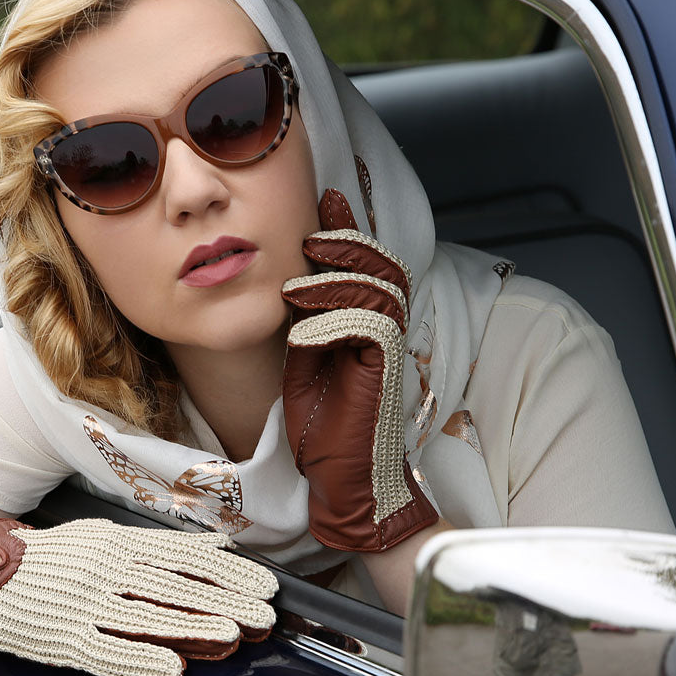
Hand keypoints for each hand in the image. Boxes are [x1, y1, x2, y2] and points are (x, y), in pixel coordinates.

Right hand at [0, 518, 276, 675]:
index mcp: (117, 542)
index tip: (266, 584)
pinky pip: (106, 652)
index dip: (228, 570)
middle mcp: (104, 569)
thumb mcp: (105, 537)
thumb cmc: (54, 561)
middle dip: (224, 600)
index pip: (184, 556)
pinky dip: (140, 662)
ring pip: (145, 616)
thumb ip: (160, 544)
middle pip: (174, 586)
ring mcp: (83, 604)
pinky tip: (173, 671)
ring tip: (232, 635)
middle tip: (264, 616)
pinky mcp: (62, 639)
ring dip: (192, 627)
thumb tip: (219, 542)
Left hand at [282, 188, 437, 551]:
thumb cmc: (322, 425)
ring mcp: (387, 350)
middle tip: (312, 235)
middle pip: (382, 264)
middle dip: (348, 241)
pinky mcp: (384, 371)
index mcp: (364, 322)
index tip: (325, 197)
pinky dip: (334, 322)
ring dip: (335, 280)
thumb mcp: (302, 359)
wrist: (341, 478)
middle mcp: (383, 330)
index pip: (365, 263)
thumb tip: (288, 278)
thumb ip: (304, 319)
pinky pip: (370, 326)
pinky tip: (303, 333)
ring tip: (295, 289)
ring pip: (379, 289)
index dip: (349, 228)